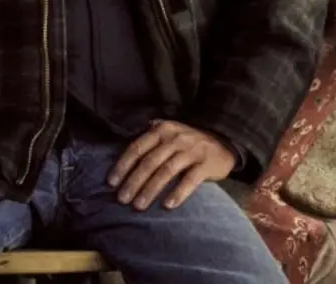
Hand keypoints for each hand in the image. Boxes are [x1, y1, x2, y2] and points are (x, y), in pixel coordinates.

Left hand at [108, 120, 237, 210]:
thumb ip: (149, 138)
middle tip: (122, 199)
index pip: (137, 148)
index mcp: (162, 130)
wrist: (224, 140)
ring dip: (150, 190)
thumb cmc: (188, 141)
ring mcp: (192, 150)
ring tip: (139, 206)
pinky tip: (168, 206)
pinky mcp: (207, 164)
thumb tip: (122, 150)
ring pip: (166, 171)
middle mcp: (175, 138)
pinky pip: (190, 180)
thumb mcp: (168, 132)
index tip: (112, 183)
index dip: (123, 166)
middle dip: (133, 182)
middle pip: (149, 162)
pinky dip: (178, 193)